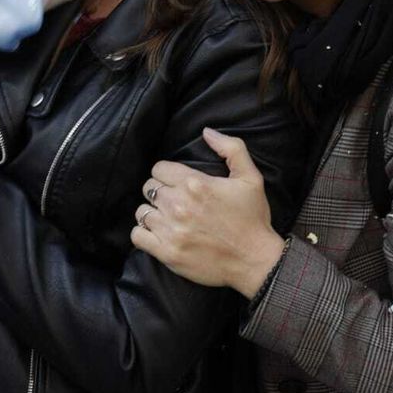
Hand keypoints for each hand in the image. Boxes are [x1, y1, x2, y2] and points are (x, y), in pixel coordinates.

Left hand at [130, 128, 284, 298]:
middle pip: (148, 188)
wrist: (255, 261)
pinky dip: (143, 234)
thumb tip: (206, 132)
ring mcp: (171, 230)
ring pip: (141, 211)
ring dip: (152, 213)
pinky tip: (157, 234)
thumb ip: (231, 148)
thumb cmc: (253, 219)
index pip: (159, 169)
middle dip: (159, 192)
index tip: (175, 183)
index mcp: (195, 183)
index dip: (166, 174)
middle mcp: (179, 205)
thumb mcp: (251, 177)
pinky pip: (137, 236)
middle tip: (172, 201)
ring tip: (165, 218)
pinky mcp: (167, 253)